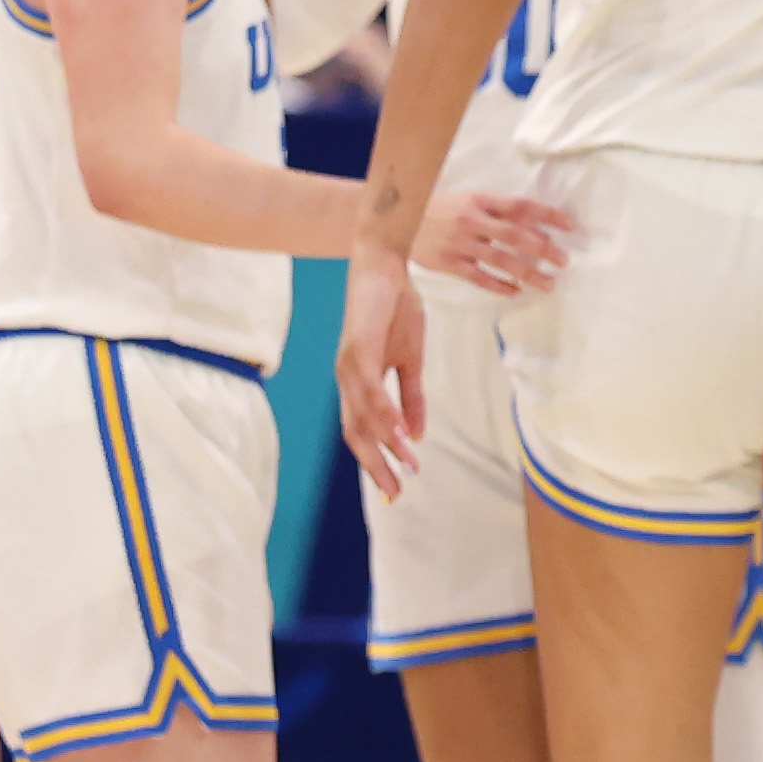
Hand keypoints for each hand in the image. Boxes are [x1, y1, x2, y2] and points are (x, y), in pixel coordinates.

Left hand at [337, 238, 428, 497]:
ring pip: (363, 417)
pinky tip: (401, 433)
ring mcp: (349, 367)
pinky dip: (386, 415)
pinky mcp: (359, 350)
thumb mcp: (410, 359)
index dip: (377, 461)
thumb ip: (411, 398)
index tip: (397, 488)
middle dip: (377, 466)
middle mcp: (346, 381)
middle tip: (397, 494)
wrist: (385, 267)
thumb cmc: (395, 309)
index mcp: (357, 384)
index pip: (362, 432)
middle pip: (356, 434)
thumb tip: (416, 435)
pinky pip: (371, 391)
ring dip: (386, 445)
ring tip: (409, 467)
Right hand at [415, 190, 571, 296]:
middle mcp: (472, 221)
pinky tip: (515, 291)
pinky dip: (499, 286)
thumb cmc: (439, 210)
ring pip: (500, 260)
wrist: (396, 223)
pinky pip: (479, 277)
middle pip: (514, 235)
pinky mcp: (448, 263)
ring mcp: (460, 243)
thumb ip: (496, 211)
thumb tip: (534, 224)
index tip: (570, 225)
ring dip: (527, 273)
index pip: (520, 206)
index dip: (547, 214)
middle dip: (542, 248)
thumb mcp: (467, 201)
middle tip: (563, 260)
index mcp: (479, 200)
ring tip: (547, 284)